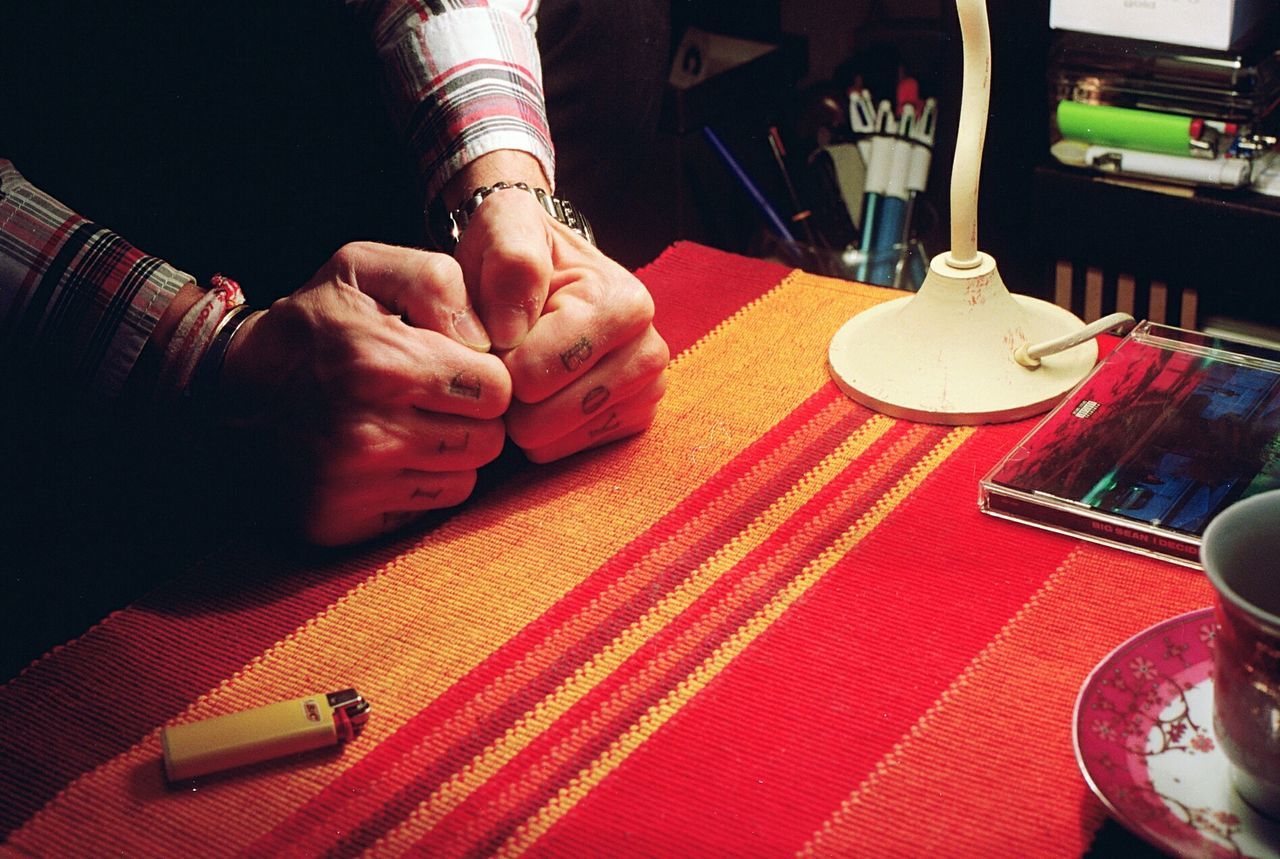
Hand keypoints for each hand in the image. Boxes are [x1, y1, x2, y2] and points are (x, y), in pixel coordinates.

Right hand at [220, 242, 510, 545]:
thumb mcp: (361, 269)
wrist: (225, 392)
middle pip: (489, 439)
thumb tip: (484, 335)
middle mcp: (368, 431)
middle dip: (474, 416)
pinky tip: (390, 456)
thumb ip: (434, 280)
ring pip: (465, 479)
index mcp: (380, 362)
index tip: (456, 364)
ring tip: (410, 422)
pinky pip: (428, 509)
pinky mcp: (342, 521)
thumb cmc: (310, 326)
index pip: (496, 388)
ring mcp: (354, 483)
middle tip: (435, 397)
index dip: (485, 373)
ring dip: (450, 453)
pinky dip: (421, 483)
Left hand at [457, 197, 667, 462]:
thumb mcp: (506, 227)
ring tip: (522, 370)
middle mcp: (650, 353)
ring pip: (550, 441)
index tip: (496, 329)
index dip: (496, 357)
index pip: (535, 371)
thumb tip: (512, 331)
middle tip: (506, 354)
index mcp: (627, 304)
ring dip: (518, 413)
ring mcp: (646, 395)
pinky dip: (537, 432)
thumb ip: (510, 260)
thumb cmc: (519, 251)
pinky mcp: (631, 425)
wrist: (540, 273)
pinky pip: (559, 455)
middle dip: (507, 391)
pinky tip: (540, 393)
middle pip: (543, 416)